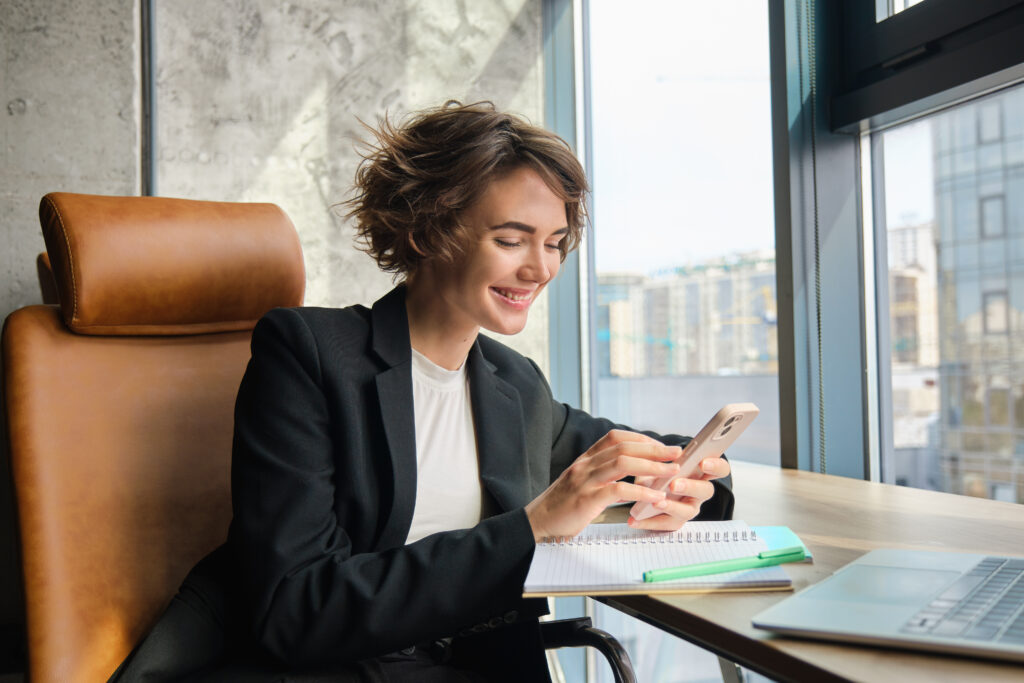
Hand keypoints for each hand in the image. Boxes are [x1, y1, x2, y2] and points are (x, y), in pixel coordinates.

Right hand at [524, 430, 682, 541]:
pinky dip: (641, 491)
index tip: (660, 445)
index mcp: (585, 459)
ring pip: (623, 463)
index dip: (640, 438)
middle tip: (676, 453)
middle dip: (654, 449)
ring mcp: (584, 480)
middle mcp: (585, 465)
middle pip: (624, 447)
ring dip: (653, 466)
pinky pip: (619, 490)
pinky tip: (656, 497)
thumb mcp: (580, 482)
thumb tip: (627, 471)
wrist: (537, 523)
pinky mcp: (586, 499)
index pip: (615, 437)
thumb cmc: (561, 507)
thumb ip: (599, 474)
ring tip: (672, 472)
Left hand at [627, 456, 731, 530]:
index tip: (703, 462)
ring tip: (656, 503)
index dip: (716, 466)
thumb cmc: (657, 472)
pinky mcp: (675, 522)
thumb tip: (656, 454)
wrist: (642, 489)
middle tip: (674, 484)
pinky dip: (648, 522)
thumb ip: (661, 460)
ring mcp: (688, 508)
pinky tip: (634, 520)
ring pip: (688, 511)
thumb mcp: (659, 463)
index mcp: (700, 473)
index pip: (720, 468)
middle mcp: (699, 492)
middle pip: (706, 491)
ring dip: (672, 507)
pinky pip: (665, 523)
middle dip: (690, 487)